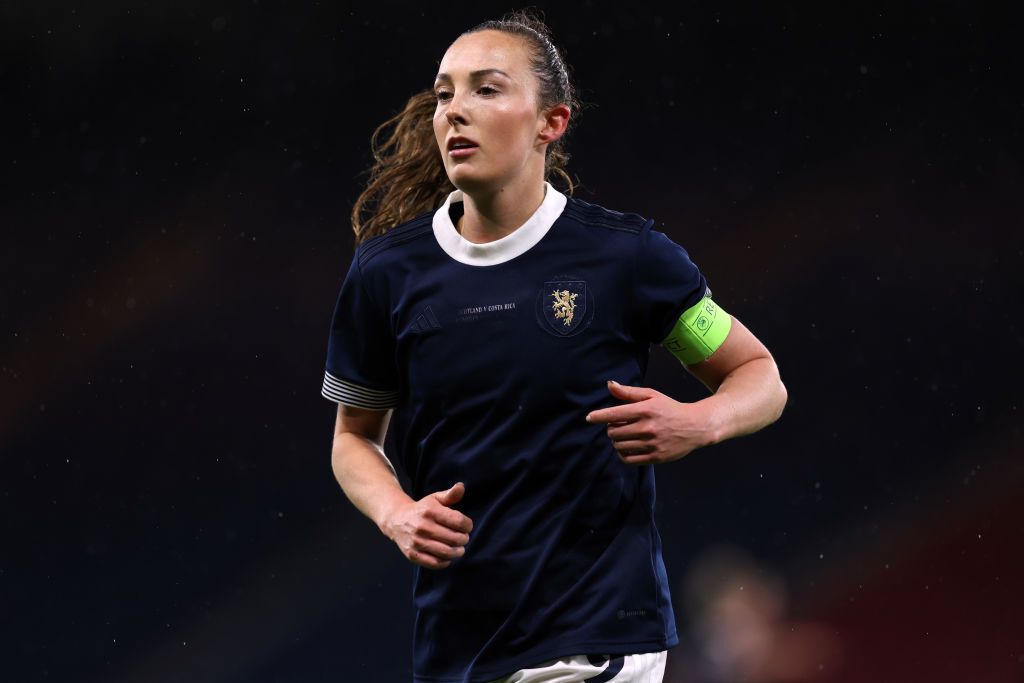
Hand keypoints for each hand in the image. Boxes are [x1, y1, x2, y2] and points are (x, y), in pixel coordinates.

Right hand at [382, 482, 472, 569]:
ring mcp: (417, 542)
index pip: (459, 521)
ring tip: (459, 548)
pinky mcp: (412, 554)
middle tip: (464, 538)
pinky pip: (435, 563)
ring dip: (458, 552)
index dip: (468, 525)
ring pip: (446, 552)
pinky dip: (446, 562)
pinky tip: (448, 556)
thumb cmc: (421, 509)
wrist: (396, 520)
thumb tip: (461, 486)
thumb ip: (450, 494)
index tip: (467, 526)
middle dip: (464, 539)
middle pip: (455, 538)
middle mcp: (423, 526)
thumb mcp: (434, 499)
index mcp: (430, 511)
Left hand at [585, 380, 717, 464]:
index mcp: (645, 410)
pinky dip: (622, 454)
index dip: (598, 416)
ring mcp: (652, 444)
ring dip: (616, 441)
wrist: (696, 426)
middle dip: (611, 429)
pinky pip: (628, 459)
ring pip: (619, 446)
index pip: (614, 414)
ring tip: (623, 436)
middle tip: (617, 426)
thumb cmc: (670, 408)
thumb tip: (609, 385)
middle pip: (613, 432)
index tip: (589, 418)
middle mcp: (648, 427)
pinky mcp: (655, 457)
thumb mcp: (651, 395)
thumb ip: (629, 392)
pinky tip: (626, 447)